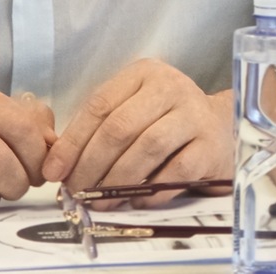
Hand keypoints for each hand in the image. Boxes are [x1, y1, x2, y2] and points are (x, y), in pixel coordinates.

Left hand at [44, 58, 231, 206]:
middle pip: (120, 127)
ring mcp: (195, 115)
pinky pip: (176, 170)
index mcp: (144, 74)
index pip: (99, 106)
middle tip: (77, 191)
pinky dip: (151, 190)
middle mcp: (171, 87)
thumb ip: (99, 129)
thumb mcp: (133, 110)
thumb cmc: (166, 121)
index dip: (72, 142)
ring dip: (117, 180)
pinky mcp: (211, 145)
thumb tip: (58, 166)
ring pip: (147, 147)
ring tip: (100, 200)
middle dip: (91, 165)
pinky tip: (137, 200)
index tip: (54, 172)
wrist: (222, 128)